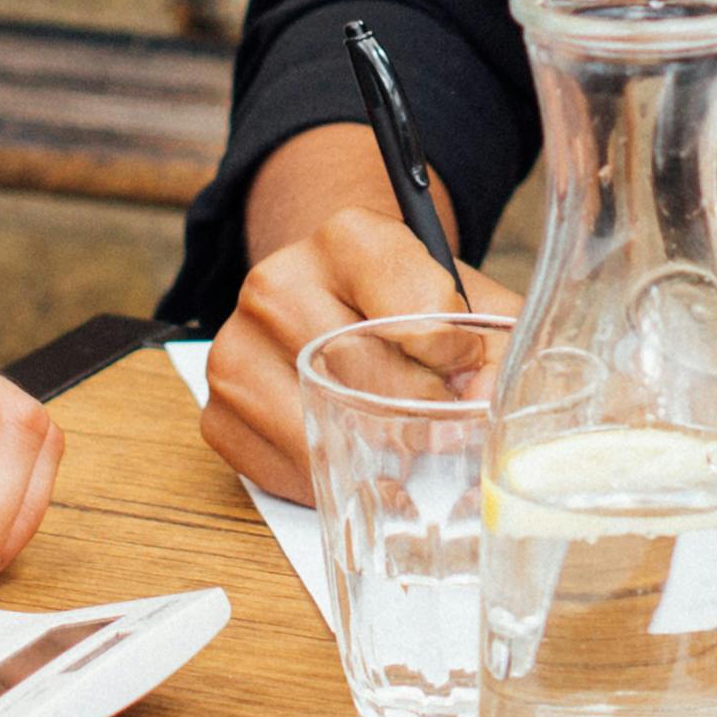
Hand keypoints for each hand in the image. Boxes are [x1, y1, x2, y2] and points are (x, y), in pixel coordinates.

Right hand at [202, 205, 521, 500]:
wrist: (332, 296)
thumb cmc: (407, 305)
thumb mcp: (466, 301)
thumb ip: (499, 345)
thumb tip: (486, 409)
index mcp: (348, 238)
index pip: (422, 316)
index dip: (457, 355)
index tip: (461, 360)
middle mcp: (277, 283)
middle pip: (373, 383)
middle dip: (424, 416)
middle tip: (442, 420)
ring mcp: (236, 347)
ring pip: (329, 433)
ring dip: (379, 457)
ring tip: (403, 440)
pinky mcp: (217, 411)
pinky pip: (288, 471)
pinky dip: (333, 478)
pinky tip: (353, 453)